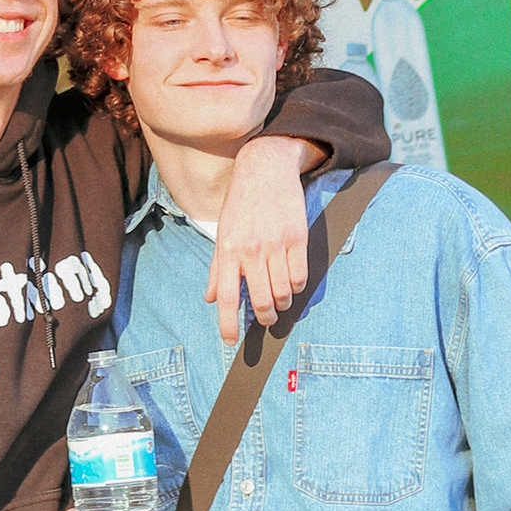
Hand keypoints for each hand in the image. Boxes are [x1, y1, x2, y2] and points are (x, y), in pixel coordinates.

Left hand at [206, 133, 323, 344]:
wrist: (264, 168)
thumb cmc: (241, 204)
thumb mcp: (222, 233)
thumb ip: (217, 269)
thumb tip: (210, 299)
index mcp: (228, 251)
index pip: (227, 298)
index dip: (228, 325)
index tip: (231, 342)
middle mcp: (251, 250)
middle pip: (261, 302)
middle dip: (265, 318)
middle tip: (266, 319)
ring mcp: (276, 245)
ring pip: (283, 293)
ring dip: (282, 304)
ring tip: (279, 299)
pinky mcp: (298, 238)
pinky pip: (300, 277)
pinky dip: (297, 287)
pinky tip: (291, 281)